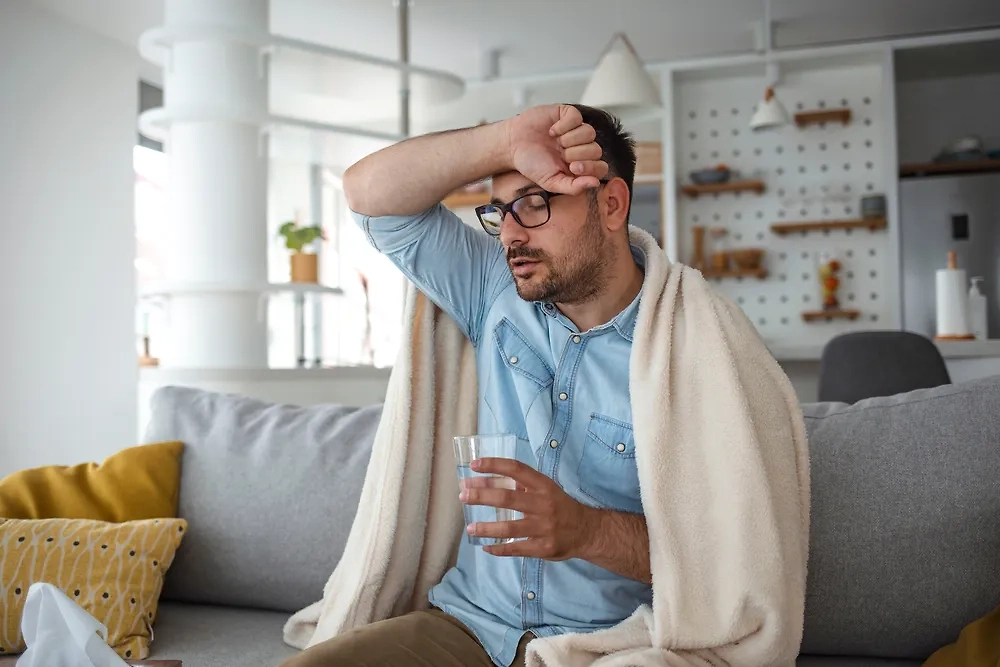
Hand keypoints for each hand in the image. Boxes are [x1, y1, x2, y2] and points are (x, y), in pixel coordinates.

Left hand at [459, 456, 595, 559]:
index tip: (474, 465)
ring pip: (509, 528)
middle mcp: (544, 504)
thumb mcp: (546, 489)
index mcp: (543, 486)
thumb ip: (522, 486)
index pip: (517, 469)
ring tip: (470, 527)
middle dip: (482, 496)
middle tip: (463, 494)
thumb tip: (486, 482)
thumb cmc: (560, 506)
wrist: (586, 530)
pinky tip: (485, 547)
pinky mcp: (544, 548)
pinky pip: (516, 549)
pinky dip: (498, 549)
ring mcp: (544, 527)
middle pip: (508, 498)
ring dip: (486, 528)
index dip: (494, 465)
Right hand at [503, 104, 608, 195]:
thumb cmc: (531, 164)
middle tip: (560, 154)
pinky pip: (577, 118)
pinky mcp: (568, 115)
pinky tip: (553, 131)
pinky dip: (564, 125)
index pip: (600, 167)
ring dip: (570, 139)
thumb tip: (595, 183)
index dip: (590, 167)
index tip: (572, 167)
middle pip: (596, 150)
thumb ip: (573, 187)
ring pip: (589, 133)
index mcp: (580, 166)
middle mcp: (581, 147)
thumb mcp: (551, 182)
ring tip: (556, 142)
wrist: (512, 145)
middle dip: (577, 154)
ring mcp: (576, 130)